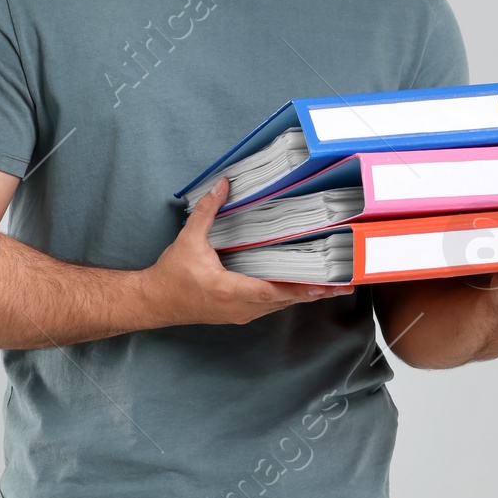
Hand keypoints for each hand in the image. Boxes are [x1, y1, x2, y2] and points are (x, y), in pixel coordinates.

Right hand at [142, 180, 355, 326]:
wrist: (154, 302)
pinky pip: (269, 307)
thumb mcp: (188, 240)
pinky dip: (287, 297)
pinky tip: (300, 288)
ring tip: (330, 287)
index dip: (300, 288)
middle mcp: (240, 307)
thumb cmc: (171, 275)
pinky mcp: (238, 314)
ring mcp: (240, 314)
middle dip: (314, 292)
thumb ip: (207, 211)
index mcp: (231, 291)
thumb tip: (223, 184)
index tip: (325, 284)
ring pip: (279, 306)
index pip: (273, 291)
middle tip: (343, 285)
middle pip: (285, 301)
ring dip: (303, 296)